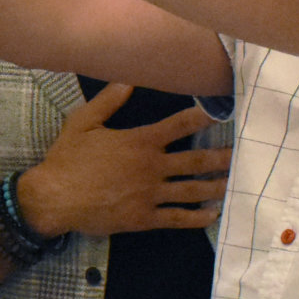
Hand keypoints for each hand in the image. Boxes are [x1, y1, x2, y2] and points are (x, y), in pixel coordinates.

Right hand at [15, 93, 230, 237]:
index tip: (225, 112)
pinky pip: (178, 218)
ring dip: (216, 186)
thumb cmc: (67, 159)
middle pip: (196, 160)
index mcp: (140, 142)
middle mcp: (152, 167)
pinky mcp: (144, 218)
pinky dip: (198, 217)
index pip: (180, 125)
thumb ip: (108, 101)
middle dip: (222, 156)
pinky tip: (213, 214)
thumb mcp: (82, 122)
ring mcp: (150, 195)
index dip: (205, 117)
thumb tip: (130, 80)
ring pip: (193, 190)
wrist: (53, 199)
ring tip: (237, 183)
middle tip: (245, 153)